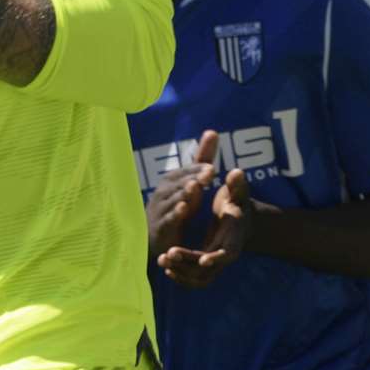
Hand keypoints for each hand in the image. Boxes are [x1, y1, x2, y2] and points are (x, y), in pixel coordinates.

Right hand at [147, 129, 218, 259]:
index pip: (189, 170)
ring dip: (185, 191)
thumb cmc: (176, 205)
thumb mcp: (191, 182)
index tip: (213, 167)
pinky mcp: (160, 226)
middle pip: (182, 181)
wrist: (156, 237)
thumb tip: (213, 131)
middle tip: (210, 172)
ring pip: (174, 197)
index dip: (200, 168)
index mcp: (173, 178)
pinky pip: (168, 218)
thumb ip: (202, 160)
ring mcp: (161, 207)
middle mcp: (165, 190)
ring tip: (196, 186)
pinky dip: (175, 213)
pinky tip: (183, 209)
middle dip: (195, 176)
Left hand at [157, 167, 254, 288]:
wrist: (241, 220)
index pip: (228, 253)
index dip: (217, 258)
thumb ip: (237, 185)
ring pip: (198, 277)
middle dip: (189, 262)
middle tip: (169, 253)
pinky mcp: (204, 264)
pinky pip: (192, 277)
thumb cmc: (238, 205)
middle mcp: (224, 255)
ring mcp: (214, 263)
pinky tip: (164, 265)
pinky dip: (179, 274)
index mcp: (234, 240)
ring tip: (161, 259)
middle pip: (209, 268)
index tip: (203, 260)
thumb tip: (237, 172)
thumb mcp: (238, 195)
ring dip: (180, 271)